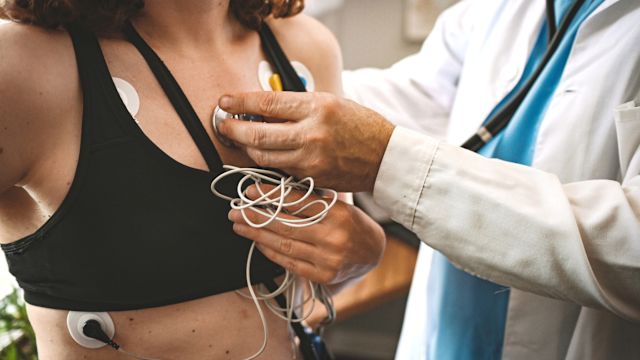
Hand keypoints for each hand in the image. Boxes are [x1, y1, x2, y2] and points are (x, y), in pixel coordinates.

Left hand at [218, 92, 394, 191]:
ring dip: (246, 148)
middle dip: (234, 129)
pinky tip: (262, 154)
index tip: (226, 102)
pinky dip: (266, 162)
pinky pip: (278, 170)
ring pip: (263, 157)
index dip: (240, 102)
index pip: (267, 102)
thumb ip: (297, 106)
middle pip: (258, 133)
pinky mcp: (311, 178)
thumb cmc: (359, 126)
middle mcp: (312, 134)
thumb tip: (261, 107)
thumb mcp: (330, 103)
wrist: (385, 156)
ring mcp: (311, 159)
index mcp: (317, 107)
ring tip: (239, 140)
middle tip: (224, 125)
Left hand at [228, 186, 385, 283]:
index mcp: (338, 213)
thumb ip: (311, 200)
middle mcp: (333, 237)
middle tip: (236, 210)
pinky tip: (257, 242)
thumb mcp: (338, 204)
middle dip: (256, 217)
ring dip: (257, 235)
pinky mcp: (323, 276)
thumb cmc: (352, 223)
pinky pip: (290, 262)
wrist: (374, 252)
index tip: (249, 191)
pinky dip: (271, 252)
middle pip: (286, 224)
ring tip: (239, 225)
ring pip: (284, 244)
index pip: (297, 201)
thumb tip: (273, 190)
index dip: (270, 196)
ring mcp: (328, 259)